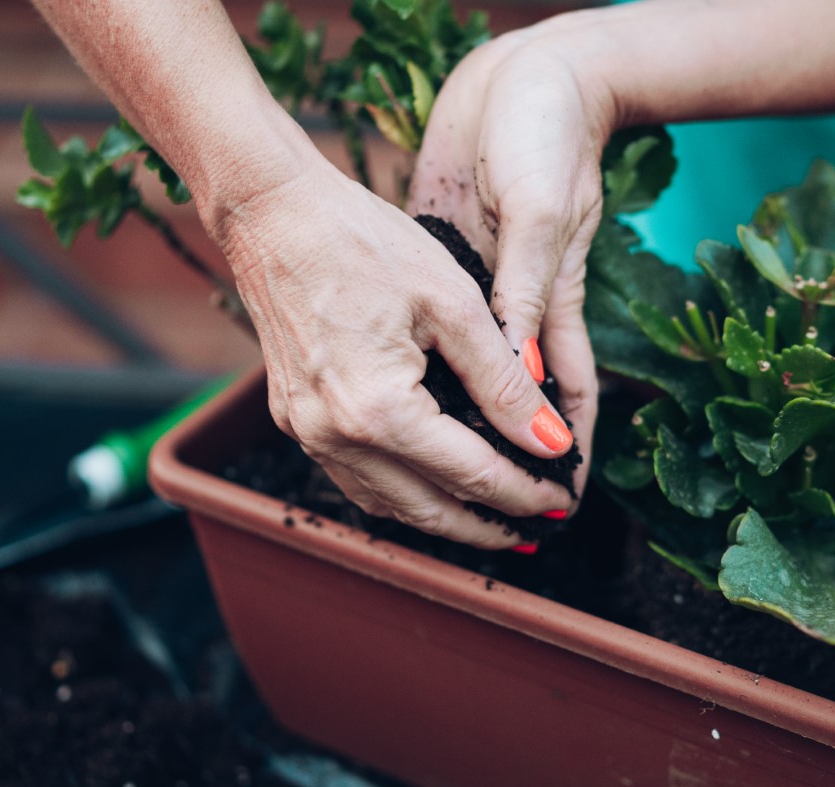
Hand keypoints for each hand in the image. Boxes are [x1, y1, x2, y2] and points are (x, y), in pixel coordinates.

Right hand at [214, 150, 577, 547]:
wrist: (272, 212)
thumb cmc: (364, 242)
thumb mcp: (455, 305)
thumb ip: (505, 383)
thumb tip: (550, 441)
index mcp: (379, 411)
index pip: (472, 476)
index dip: (524, 493)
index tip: (562, 498)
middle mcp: (334, 436)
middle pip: (427, 510)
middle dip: (487, 526)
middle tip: (537, 526)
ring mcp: (307, 432)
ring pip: (387, 503)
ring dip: (443, 517)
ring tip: (493, 518)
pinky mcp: (295, 418)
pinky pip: (355, 478)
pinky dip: (401, 491)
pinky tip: (432, 484)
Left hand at [408, 21, 618, 508]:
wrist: (517, 75)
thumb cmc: (541, 135)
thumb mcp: (539, 215)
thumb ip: (525, 296)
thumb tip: (523, 383)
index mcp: (552, 297)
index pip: (569, 392)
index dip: (569, 447)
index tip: (560, 500)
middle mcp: (520, 303)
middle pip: (526, 397)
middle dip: (520, 452)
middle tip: (508, 510)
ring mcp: (485, 286)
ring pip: (482, 376)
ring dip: (474, 422)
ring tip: (457, 475)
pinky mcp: (448, 264)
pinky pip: (441, 335)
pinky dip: (431, 369)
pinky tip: (408, 398)